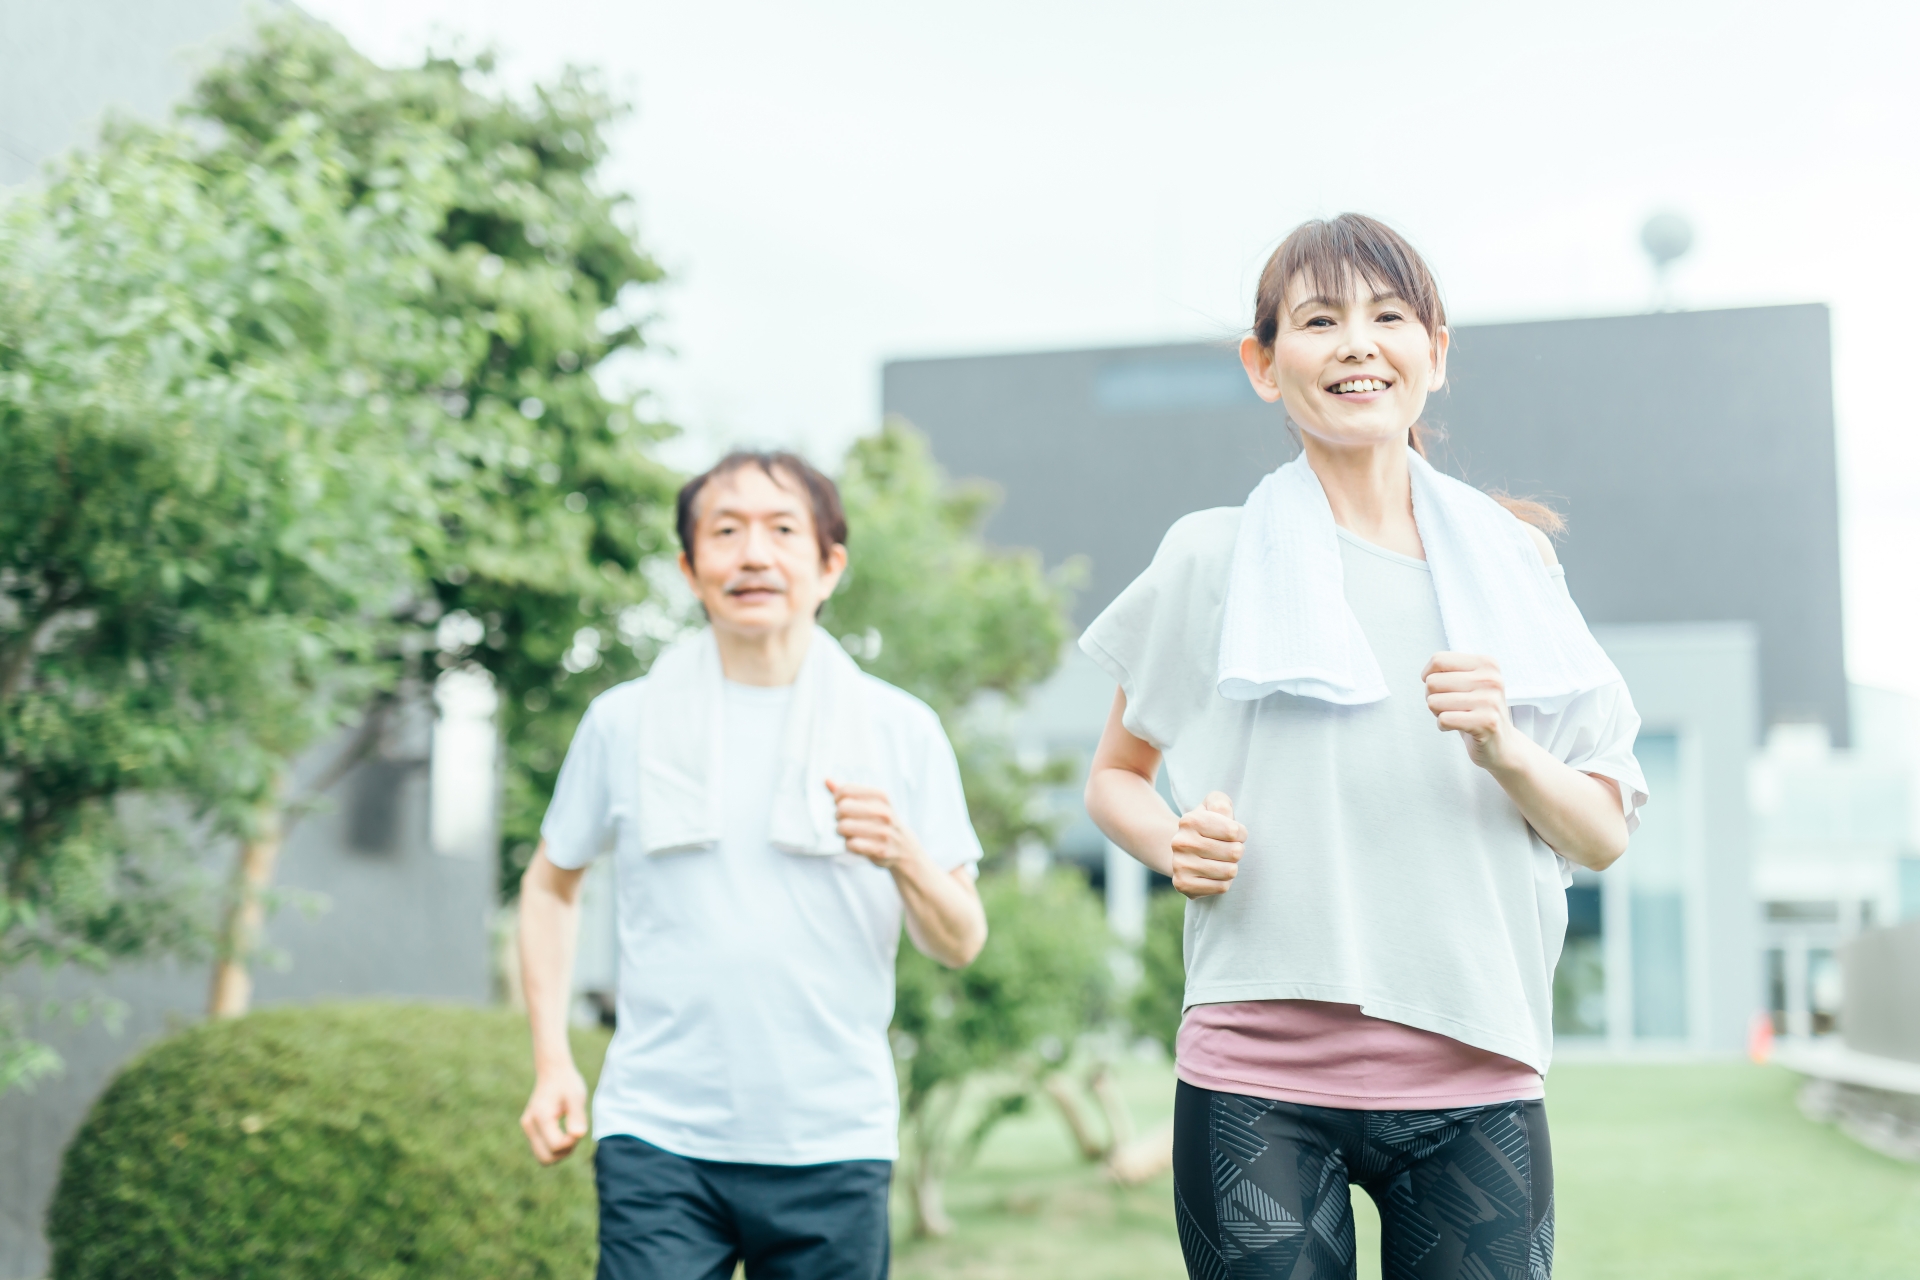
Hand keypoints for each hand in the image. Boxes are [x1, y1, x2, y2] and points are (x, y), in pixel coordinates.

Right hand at [520, 1063, 588, 1164]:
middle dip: (565, 1151)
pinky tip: (564, 1133)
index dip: (572, 1142)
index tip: (579, 1127)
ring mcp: (527, 1129)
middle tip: (574, 1132)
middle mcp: (529, 1125)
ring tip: (570, 1132)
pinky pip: (543, 1151)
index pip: (556, 1146)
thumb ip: (577, 1115)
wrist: (553, 1072)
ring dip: (561, 1152)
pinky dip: (555, 1149)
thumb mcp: (576, 1096)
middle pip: (546, 1158)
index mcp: (540, 1116)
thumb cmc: (567, 1083)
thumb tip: (578, 1136)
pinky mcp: (530, 1131)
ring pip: (544, 1158)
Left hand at [827, 779, 922, 870]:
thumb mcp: (869, 803)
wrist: (905, 847)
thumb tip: (826, 780)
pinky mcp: (880, 850)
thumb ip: (847, 793)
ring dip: (841, 832)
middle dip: (838, 816)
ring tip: (849, 833)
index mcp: (881, 796)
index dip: (837, 799)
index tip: (841, 805)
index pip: (845, 790)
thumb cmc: (880, 822)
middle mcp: (884, 812)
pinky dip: (849, 845)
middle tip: (845, 820)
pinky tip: (856, 844)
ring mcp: (884, 832)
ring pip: (843, 827)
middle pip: (842, 807)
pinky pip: (851, 844)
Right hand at [1171, 792, 1245, 898]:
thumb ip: (1221, 803)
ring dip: (1232, 867)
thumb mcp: (1214, 806)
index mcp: (1189, 820)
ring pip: (1229, 871)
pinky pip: (1221, 887)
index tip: (1234, 834)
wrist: (1184, 851)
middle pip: (1234, 852)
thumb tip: (1224, 814)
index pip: (1234, 831)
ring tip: (1222, 862)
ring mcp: (1179, 865)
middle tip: (1229, 850)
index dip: (1241, 833)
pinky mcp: (1183, 884)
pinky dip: (1223, 882)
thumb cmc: (1208, 826)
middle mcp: (1180, 842)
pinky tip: (1214, 875)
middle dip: (1237, 851)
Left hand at [1421, 651, 1522, 772]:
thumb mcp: (1468, 682)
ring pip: (1434, 701)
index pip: (1438, 660)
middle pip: (1433, 682)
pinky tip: (1459, 727)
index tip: (1441, 688)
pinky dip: (1443, 726)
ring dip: (1438, 713)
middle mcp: (1491, 679)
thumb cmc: (1477, 710)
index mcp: (1487, 664)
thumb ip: (1448, 671)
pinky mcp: (1486, 723)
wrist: (1502, 743)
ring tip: (1457, 716)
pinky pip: (1443, 720)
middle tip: (1451, 706)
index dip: (1429, 676)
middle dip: (1433, 697)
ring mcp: (1490, 701)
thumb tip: (1426, 675)